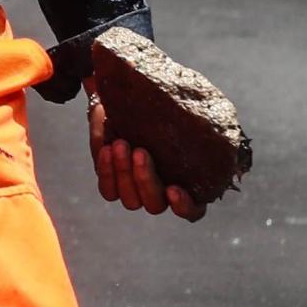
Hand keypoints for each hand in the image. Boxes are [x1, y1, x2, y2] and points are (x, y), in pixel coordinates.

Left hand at [88, 92, 207, 220]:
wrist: (120, 96)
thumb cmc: (157, 102)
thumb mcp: (175, 101)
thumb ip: (188, 103)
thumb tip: (200, 102)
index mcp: (186, 181)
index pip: (193, 210)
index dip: (184, 205)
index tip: (174, 189)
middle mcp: (161, 193)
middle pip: (154, 204)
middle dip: (145, 179)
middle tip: (140, 151)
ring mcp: (135, 191)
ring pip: (130, 200)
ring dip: (124, 173)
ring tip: (120, 144)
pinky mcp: (111, 184)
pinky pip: (108, 190)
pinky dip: (106, 170)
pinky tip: (107, 147)